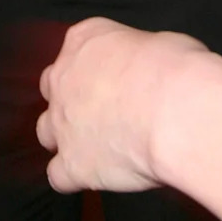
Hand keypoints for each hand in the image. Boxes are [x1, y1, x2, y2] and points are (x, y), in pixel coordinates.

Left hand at [36, 17, 206, 192]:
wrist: (173, 111)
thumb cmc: (175, 72)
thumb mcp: (161, 42)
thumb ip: (140, 56)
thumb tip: (151, 70)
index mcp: (84, 41)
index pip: (75, 51)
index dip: (94, 70)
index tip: (114, 80)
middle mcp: (64, 78)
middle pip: (53, 89)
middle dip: (71, 101)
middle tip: (102, 113)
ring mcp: (63, 122)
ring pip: (46, 131)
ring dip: (65, 139)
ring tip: (94, 149)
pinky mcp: (72, 163)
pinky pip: (58, 176)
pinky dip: (70, 178)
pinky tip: (90, 178)